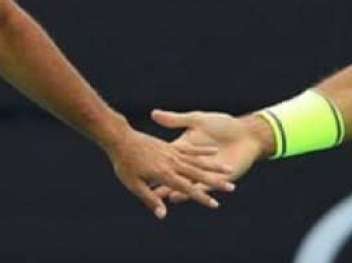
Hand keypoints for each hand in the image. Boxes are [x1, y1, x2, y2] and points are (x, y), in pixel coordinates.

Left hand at [101, 125, 235, 218]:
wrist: (120, 138)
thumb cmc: (124, 163)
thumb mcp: (133, 184)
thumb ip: (150, 198)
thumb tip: (163, 214)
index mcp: (164, 174)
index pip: (187, 188)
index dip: (201, 197)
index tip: (215, 204)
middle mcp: (172, 162)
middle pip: (198, 174)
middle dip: (215, 182)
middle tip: (231, 187)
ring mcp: (173, 152)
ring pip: (198, 161)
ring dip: (214, 167)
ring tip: (229, 170)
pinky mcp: (170, 145)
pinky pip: (190, 148)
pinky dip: (203, 151)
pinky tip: (214, 151)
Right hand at [150, 109, 271, 203]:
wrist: (246, 133)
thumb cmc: (222, 123)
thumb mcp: (197, 119)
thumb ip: (176, 119)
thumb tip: (153, 113)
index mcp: (185, 147)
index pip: (166, 160)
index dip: (155, 166)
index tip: (140, 172)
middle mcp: (192, 162)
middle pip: (175, 174)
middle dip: (163, 183)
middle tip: (148, 191)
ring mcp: (204, 172)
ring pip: (186, 183)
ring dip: (175, 191)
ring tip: (163, 197)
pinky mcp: (216, 179)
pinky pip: (201, 187)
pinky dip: (189, 192)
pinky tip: (179, 197)